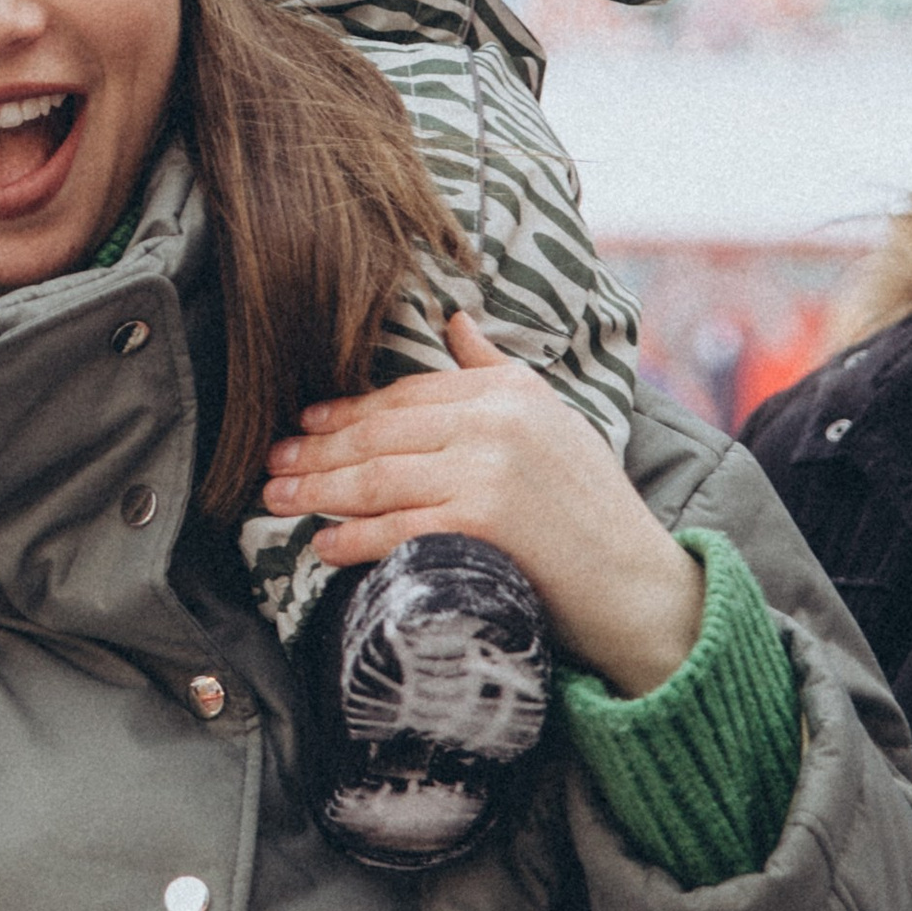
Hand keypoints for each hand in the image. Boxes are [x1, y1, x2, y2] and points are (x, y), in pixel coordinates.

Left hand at [263, 313, 705, 696]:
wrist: (640, 589)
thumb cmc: (593, 509)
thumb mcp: (553, 420)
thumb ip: (495, 370)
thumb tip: (453, 321)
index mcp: (506, 389)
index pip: (404, 395)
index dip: (345, 410)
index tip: (304, 424)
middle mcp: (493, 419)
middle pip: (379, 433)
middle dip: (316, 451)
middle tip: (271, 465)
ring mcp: (485, 469)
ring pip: (375, 477)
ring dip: (317, 490)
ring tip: (278, 501)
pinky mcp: (479, 521)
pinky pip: (394, 528)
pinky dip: (351, 537)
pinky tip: (322, 544)